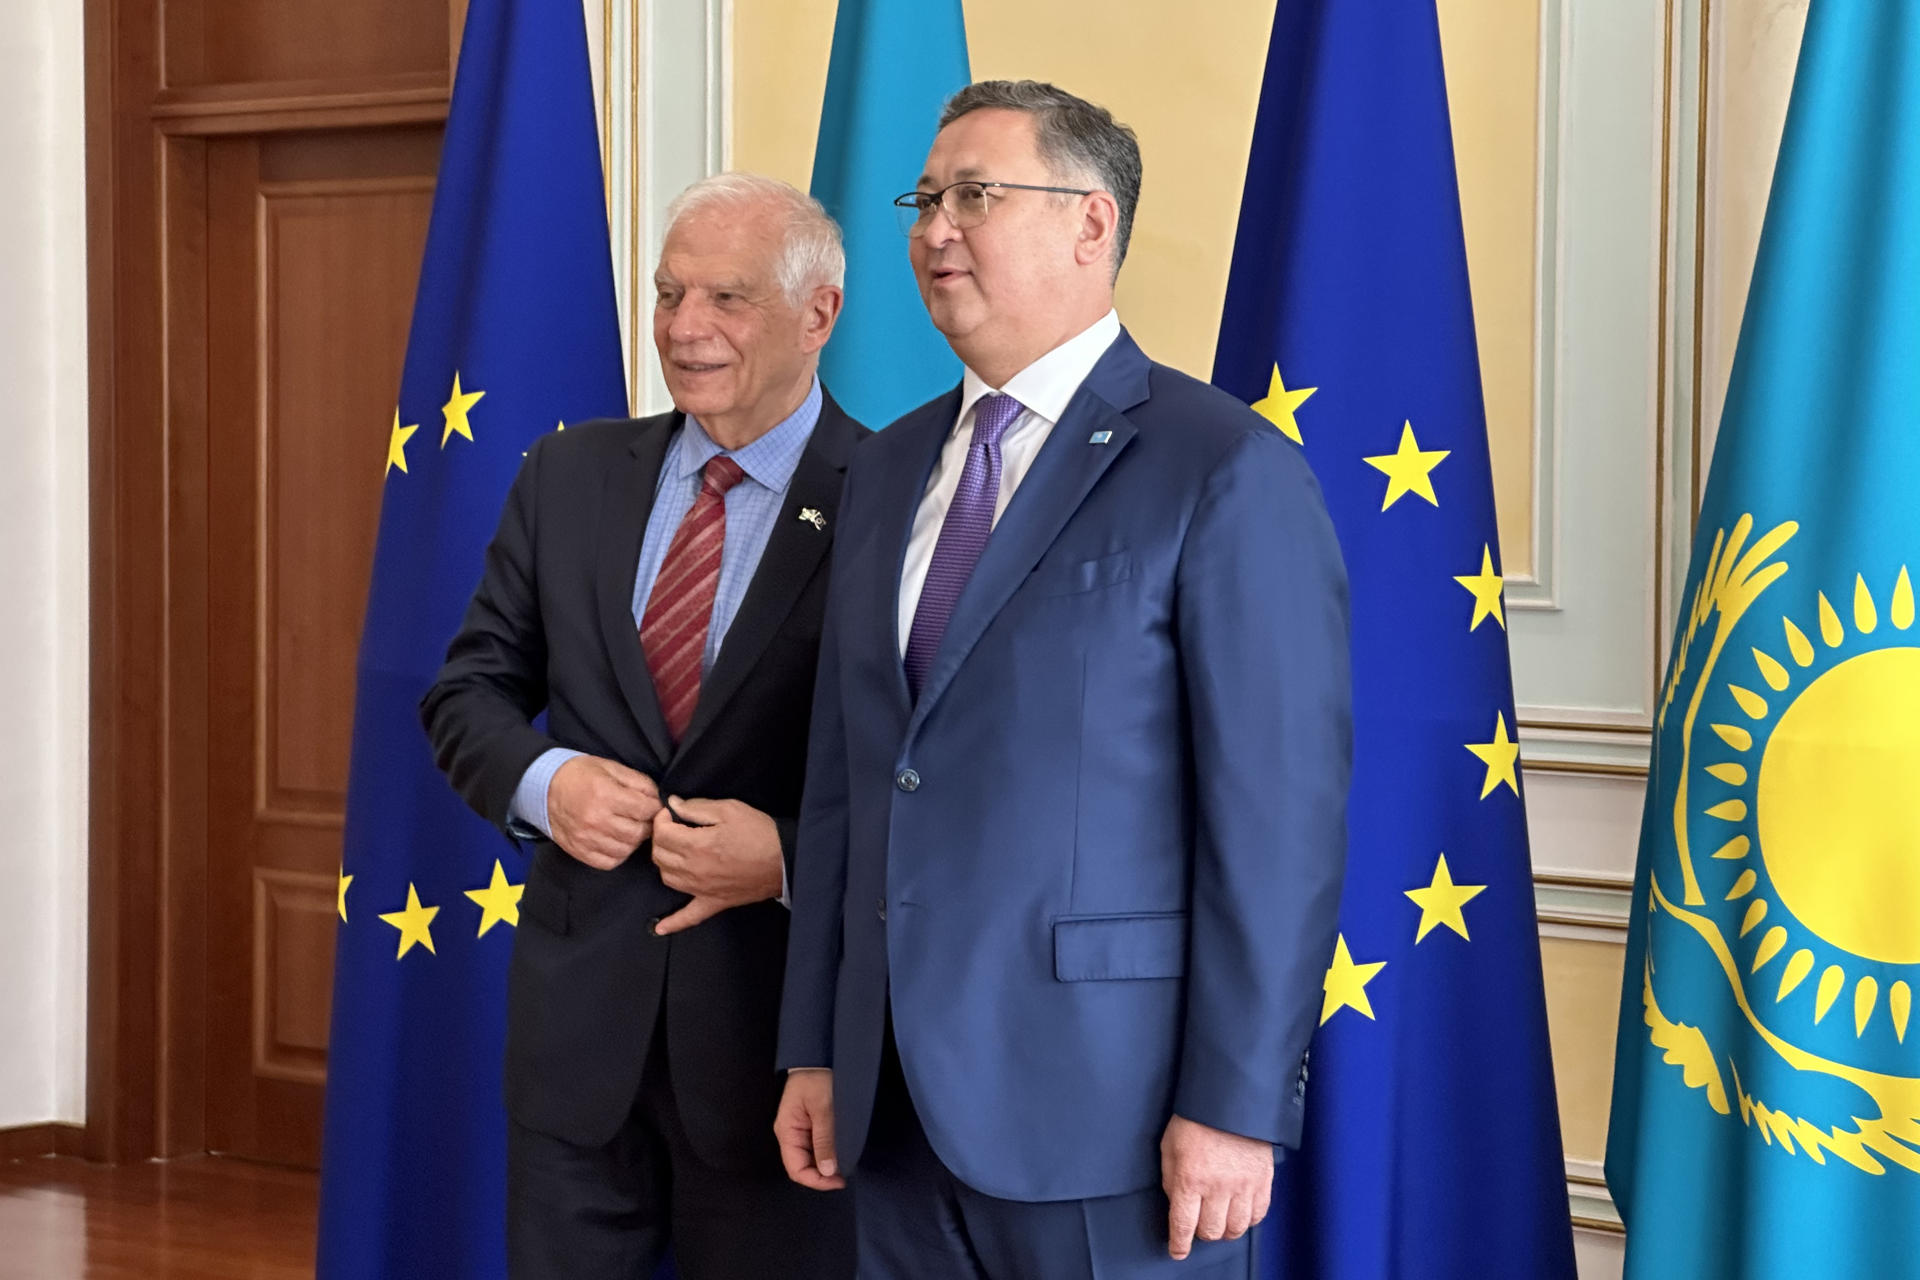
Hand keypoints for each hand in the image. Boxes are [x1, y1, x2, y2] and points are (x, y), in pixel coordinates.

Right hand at [546, 756, 660, 869]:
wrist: (544, 788)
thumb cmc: (580, 775)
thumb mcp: (611, 768)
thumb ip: (638, 782)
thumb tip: (657, 799)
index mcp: (605, 794)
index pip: (645, 809)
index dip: (655, 807)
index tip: (653, 805)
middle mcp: (595, 819)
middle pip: (638, 832)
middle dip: (647, 825)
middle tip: (643, 818)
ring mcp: (586, 838)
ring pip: (626, 849)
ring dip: (633, 840)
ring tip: (628, 828)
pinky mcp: (579, 851)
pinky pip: (610, 862)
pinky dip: (618, 854)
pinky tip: (616, 840)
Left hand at [649, 797, 783, 934]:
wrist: (784, 860)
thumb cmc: (759, 833)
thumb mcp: (729, 809)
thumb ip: (697, 807)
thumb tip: (673, 804)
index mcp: (696, 845)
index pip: (662, 834)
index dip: (662, 819)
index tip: (670, 812)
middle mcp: (694, 870)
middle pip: (659, 856)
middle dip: (661, 837)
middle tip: (673, 827)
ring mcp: (702, 890)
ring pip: (667, 878)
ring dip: (665, 863)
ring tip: (675, 851)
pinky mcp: (713, 903)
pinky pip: (689, 917)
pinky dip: (673, 923)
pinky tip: (660, 928)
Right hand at [774, 1069, 844, 1189]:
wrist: (820, 1056)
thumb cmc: (818, 1077)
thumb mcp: (824, 1108)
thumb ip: (824, 1140)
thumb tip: (827, 1170)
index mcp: (787, 1131)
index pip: (796, 1169)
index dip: (816, 1180)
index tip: (839, 1180)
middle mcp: (790, 1134)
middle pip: (803, 1166)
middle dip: (822, 1175)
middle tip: (845, 1174)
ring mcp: (800, 1130)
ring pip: (810, 1159)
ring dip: (826, 1165)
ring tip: (846, 1164)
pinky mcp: (810, 1125)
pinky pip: (816, 1147)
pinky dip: (828, 1153)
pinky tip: (841, 1153)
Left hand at [1161, 1115, 1272, 1259]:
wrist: (1229, 1097)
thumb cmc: (1195, 1119)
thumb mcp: (1169, 1147)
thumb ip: (1172, 1180)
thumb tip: (1177, 1205)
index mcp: (1189, 1179)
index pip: (1183, 1225)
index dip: (1179, 1244)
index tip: (1177, 1251)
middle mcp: (1217, 1187)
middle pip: (1211, 1231)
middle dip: (1201, 1233)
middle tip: (1199, 1223)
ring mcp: (1243, 1185)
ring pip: (1236, 1228)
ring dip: (1225, 1229)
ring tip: (1219, 1219)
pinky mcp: (1263, 1180)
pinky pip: (1258, 1215)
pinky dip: (1247, 1219)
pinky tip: (1239, 1210)